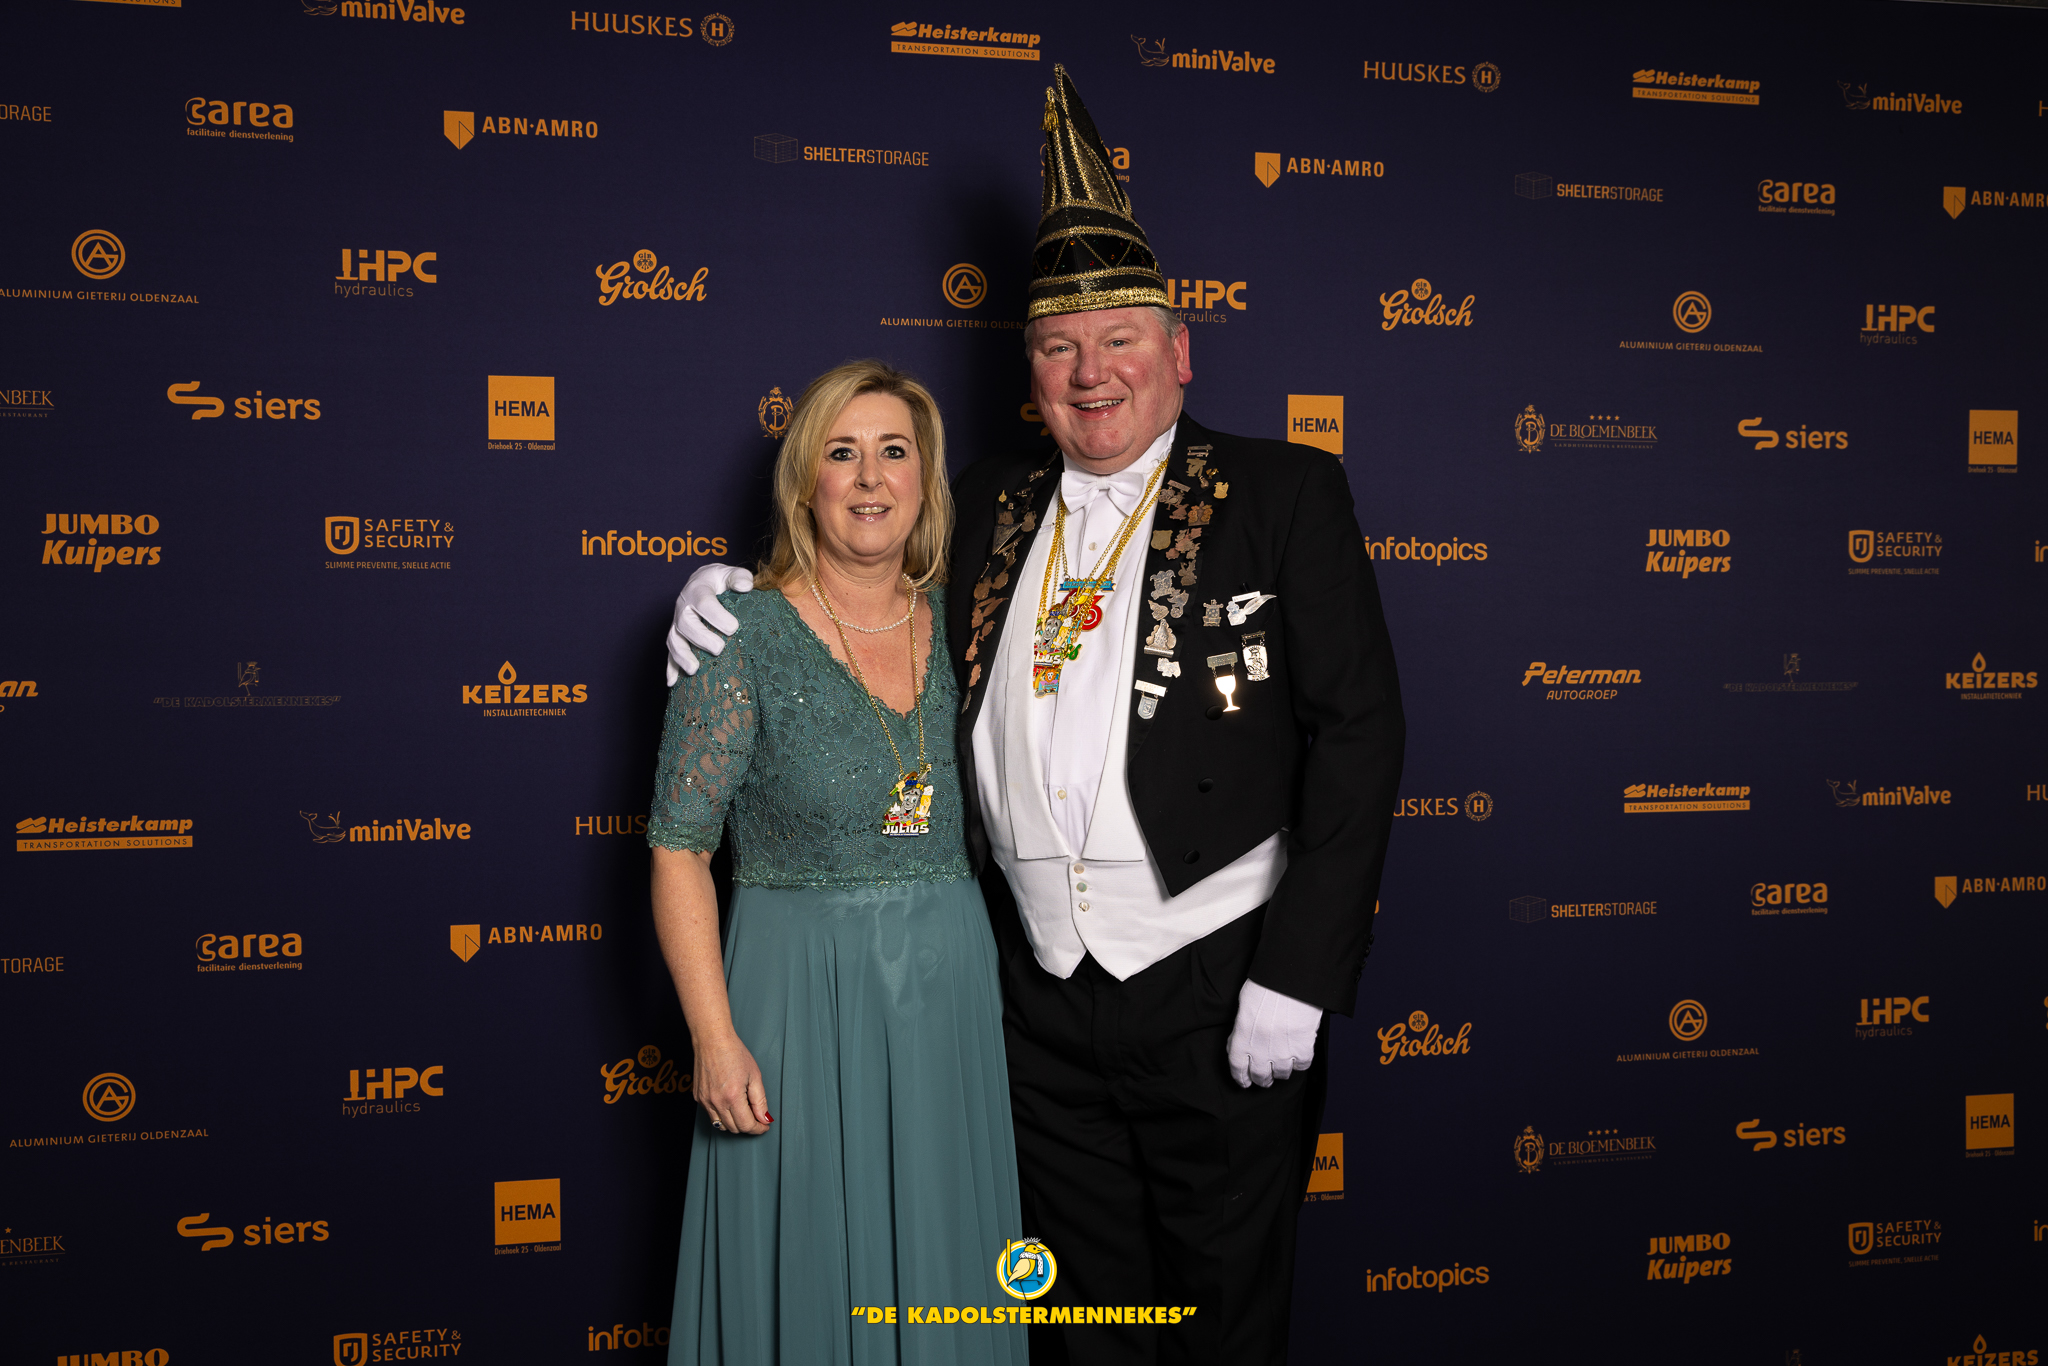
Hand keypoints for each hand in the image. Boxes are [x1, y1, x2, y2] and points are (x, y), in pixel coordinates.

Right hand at [665, 563, 753, 683]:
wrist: (702, 583)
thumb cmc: (720, 582)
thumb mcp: (730, 574)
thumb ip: (739, 577)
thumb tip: (746, 586)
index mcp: (697, 590)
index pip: (704, 602)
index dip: (717, 615)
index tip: (734, 627)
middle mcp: (683, 607)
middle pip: (685, 623)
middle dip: (701, 638)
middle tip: (719, 649)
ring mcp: (677, 623)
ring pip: (674, 640)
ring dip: (682, 656)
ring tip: (694, 670)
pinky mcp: (676, 637)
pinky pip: (669, 653)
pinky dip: (670, 668)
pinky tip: (673, 683)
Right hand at [690, 1030, 771, 1134]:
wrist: (712, 1040)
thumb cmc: (734, 1053)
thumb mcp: (754, 1076)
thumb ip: (760, 1101)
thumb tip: (765, 1119)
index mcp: (732, 1097)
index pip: (746, 1125)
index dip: (758, 1129)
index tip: (764, 1126)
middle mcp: (716, 1102)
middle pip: (734, 1128)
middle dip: (747, 1126)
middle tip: (756, 1116)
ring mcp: (704, 1101)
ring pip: (721, 1125)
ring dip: (734, 1123)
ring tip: (743, 1110)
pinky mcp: (697, 1097)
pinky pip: (711, 1115)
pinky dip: (722, 1114)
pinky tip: (729, 1103)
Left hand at [1226, 979, 1322, 1087]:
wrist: (1291, 978)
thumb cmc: (1266, 987)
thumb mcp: (1244, 1008)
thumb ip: (1240, 1031)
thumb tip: (1238, 1046)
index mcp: (1243, 1038)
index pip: (1238, 1068)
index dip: (1241, 1078)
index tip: (1245, 1082)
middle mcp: (1261, 1049)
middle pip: (1261, 1076)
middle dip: (1263, 1079)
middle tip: (1266, 1078)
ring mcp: (1282, 1051)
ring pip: (1282, 1074)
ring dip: (1281, 1071)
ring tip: (1283, 1063)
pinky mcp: (1303, 1048)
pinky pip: (1301, 1065)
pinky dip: (1300, 1062)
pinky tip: (1298, 1053)